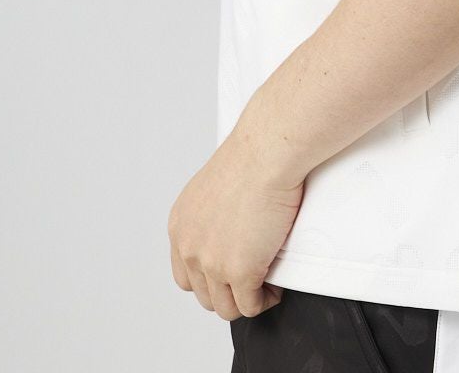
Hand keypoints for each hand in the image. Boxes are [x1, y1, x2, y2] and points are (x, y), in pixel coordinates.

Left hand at [167, 127, 303, 319]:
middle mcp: (189, 246)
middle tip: (254, 276)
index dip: (210, 279)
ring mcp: (212, 262)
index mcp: (181, 225)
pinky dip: (266, 299)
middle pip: (205, 295)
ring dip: (248, 299)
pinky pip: (251, 306)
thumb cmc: (253, 156)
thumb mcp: (215, 187)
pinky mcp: (239, 271)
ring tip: (266, 282)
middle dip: (230, 290)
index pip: (185, 275)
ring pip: (226, 307)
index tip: (231, 272)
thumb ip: (214, 215)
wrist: (267, 151)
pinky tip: (276, 284)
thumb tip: (231, 229)